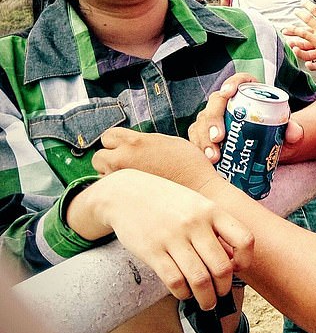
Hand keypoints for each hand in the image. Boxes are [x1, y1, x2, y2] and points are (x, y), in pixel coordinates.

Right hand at [67, 168, 253, 310]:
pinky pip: (175, 282)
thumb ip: (215, 225)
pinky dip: (183, 294)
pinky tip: (184, 292)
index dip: (245, 260)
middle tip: (220, 294)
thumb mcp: (196, 202)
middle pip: (222, 268)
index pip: (244, 239)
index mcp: (211, 210)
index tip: (237, 268)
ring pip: (200, 280)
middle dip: (224, 288)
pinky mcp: (152, 251)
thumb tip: (232, 258)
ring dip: (207, 299)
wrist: (126, 192)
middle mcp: (195, 223)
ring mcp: (173, 238)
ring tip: (206, 302)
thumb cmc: (167, 200)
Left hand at [94, 127, 213, 190]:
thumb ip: (145, 141)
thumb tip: (134, 144)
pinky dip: (119, 190)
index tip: (122, 146)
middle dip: (108, 159)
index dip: (115, 141)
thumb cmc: (189, 164)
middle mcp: (124, 159)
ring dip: (111, 175)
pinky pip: (113, 191)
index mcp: (135, 141)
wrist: (199, 189)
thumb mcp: (168, 141)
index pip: (107, 136)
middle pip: (98, 157)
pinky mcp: (127, 196)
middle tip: (124, 163)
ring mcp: (123, 179)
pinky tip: (134, 190)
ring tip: (129, 178)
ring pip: (102, 175)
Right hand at [187, 73, 305, 164]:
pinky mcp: (207, 133)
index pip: (240, 81)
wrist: (269, 149)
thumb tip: (294, 132)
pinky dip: (200, 147)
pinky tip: (206, 160)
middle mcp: (229, 102)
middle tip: (219, 137)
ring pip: (203, 121)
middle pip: (216, 102)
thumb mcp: (286, 132)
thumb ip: (293, 130)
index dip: (232, 83)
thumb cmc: (276, 134)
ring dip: (204, 138)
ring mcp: (215, 117)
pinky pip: (197, 137)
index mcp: (250, 93)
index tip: (227, 92)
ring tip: (214, 156)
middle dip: (213, 119)